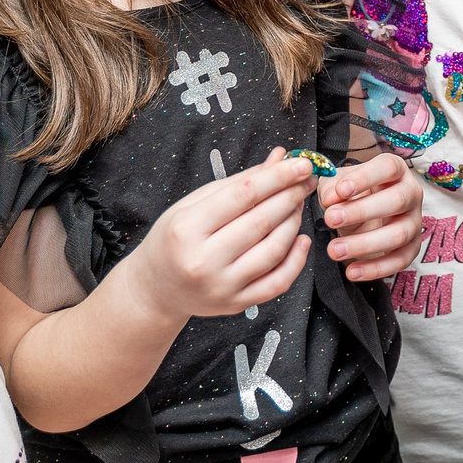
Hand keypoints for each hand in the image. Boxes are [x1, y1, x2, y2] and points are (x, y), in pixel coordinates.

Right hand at [125, 148, 316, 322]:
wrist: (155, 288)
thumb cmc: (173, 239)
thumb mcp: (194, 203)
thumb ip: (239, 181)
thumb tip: (279, 158)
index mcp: (187, 228)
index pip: (244, 195)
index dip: (278, 176)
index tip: (302, 163)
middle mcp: (203, 260)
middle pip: (262, 221)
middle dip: (291, 195)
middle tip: (307, 179)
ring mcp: (221, 286)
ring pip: (274, 250)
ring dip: (294, 222)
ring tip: (298, 204)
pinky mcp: (236, 304)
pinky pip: (277, 283)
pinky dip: (296, 260)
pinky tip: (301, 239)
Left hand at [320, 150, 425, 281]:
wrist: (363, 216)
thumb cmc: (352, 194)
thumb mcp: (337, 184)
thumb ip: (332, 189)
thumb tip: (332, 200)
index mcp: (396, 170)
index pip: (387, 168)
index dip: (365, 178)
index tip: (341, 190)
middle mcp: (411, 193)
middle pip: (396, 200)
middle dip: (362, 211)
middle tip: (331, 219)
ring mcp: (415, 221)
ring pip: (399, 234)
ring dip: (365, 244)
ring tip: (334, 250)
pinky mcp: (413, 247)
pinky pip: (400, 260)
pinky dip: (375, 268)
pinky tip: (352, 271)